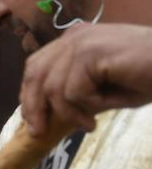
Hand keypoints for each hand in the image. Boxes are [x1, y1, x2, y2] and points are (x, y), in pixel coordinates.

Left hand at [19, 23, 151, 136]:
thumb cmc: (149, 77)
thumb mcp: (103, 90)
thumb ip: (75, 95)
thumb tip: (47, 116)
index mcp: (75, 40)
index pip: (37, 67)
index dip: (29, 96)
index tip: (32, 122)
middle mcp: (75, 36)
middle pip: (36, 75)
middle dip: (34, 108)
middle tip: (40, 133)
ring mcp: (82, 41)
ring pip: (53, 88)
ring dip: (70, 113)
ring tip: (90, 124)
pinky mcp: (92, 51)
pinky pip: (73, 91)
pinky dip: (87, 107)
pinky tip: (104, 108)